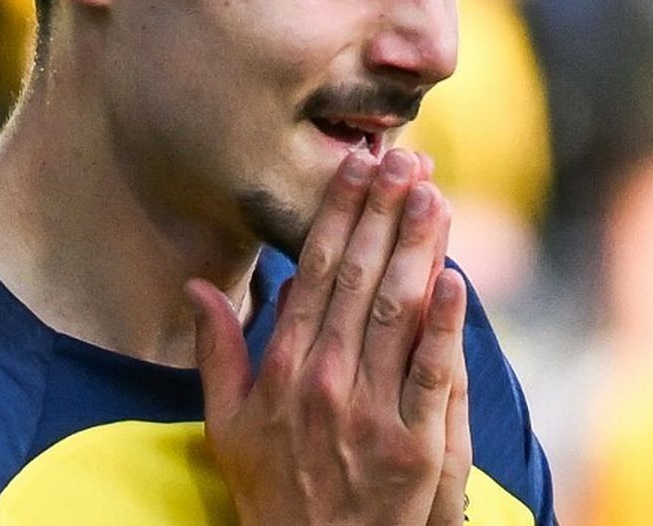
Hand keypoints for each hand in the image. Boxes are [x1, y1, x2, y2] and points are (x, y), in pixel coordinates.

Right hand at [186, 149, 469, 525]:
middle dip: (383, 213)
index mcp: (282, 369)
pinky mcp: (416, 448)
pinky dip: (445, 326)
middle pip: (358, 279)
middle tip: (404, 160)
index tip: (357, 166)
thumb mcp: (225, 425)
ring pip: (397, 313)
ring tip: (433, 195)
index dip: (339, 215)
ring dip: (417, 248)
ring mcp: (372, 414)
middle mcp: (325, 381)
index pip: (313, 273)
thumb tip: (198, 286)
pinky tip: (454, 277)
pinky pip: (431, 375)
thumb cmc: (272, 494)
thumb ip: (216, 351)